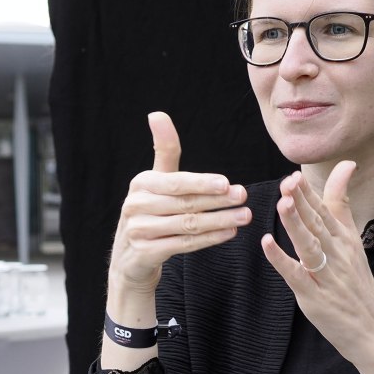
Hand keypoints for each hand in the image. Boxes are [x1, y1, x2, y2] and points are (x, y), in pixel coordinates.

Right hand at [109, 112, 250, 293]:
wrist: (129, 259)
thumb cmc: (150, 213)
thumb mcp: (154, 182)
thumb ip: (163, 150)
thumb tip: (157, 114)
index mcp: (141, 184)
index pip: (176, 183)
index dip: (202, 183)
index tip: (227, 183)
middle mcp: (136, 206)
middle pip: (184, 204)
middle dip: (217, 201)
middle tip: (243, 197)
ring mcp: (139, 231)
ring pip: (188, 225)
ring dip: (219, 221)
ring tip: (244, 215)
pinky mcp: (146, 254)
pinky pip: (184, 245)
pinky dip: (210, 239)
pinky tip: (230, 232)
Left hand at [259, 162, 373, 358]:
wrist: (373, 329)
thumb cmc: (356, 282)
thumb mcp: (352, 239)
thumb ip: (341, 204)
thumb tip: (346, 165)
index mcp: (345, 239)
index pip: (325, 210)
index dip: (309, 193)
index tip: (294, 174)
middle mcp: (337, 253)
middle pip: (317, 223)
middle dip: (301, 201)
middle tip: (287, 181)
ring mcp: (326, 275)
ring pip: (309, 245)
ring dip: (295, 224)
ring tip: (283, 204)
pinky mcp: (314, 296)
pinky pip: (296, 274)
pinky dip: (281, 259)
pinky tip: (267, 243)